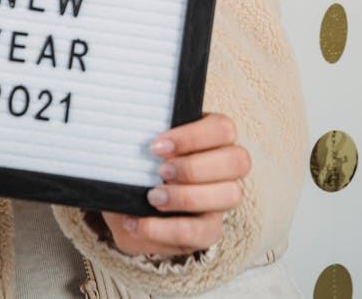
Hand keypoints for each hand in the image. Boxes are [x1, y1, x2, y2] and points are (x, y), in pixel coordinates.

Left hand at [102, 113, 249, 257]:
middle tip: (160, 171)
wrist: (122, 203)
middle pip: (238, 160)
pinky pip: (203, 233)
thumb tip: (127, 137)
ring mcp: (220, 199)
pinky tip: (136, 223)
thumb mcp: (134, 147)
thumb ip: (137, 138)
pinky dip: (165, 230)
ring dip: (188, 197)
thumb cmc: (134, 165)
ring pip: (230, 195)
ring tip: (151, 197)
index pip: (223, 128)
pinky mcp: (208, 229)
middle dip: (195, 167)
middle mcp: (224, 167)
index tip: (157, 146)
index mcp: (210, 135)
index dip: (194, 136)